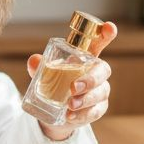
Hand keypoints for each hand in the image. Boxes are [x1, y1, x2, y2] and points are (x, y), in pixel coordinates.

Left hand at [30, 22, 117, 139]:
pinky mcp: (98, 109)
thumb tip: (34, 61)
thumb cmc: (54, 87)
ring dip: (86, 99)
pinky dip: (83, 114)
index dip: (106, 34)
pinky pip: (96, 111)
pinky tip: (71, 116)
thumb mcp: (43, 76)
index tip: (110, 27)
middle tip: (73, 87)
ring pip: (101, 92)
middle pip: (104, 70)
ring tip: (70, 105)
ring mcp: (100, 91)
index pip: (99, 43)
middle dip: (91, 79)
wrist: (55, 114)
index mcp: (85, 58)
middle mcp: (96, 72)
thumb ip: (39, 68)